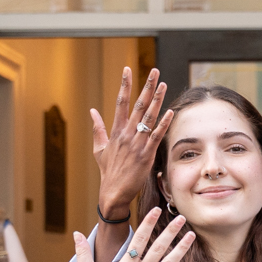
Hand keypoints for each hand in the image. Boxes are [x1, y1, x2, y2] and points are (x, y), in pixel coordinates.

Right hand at [93, 67, 173, 219]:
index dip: (125, 85)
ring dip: (157, 100)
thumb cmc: (108, 171)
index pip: (121, 102)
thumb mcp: (99, 148)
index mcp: (115, 131)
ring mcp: (136, 144)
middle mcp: (126, 134)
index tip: (127, 69)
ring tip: (163, 85)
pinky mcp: (146, 155)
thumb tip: (92, 111)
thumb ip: (97, 128)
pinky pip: (156, 136)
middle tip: (154, 71)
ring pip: (148, 118)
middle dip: (146, 87)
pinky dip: (163, 124)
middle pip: (138, 105)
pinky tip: (169, 112)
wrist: (113, 192)